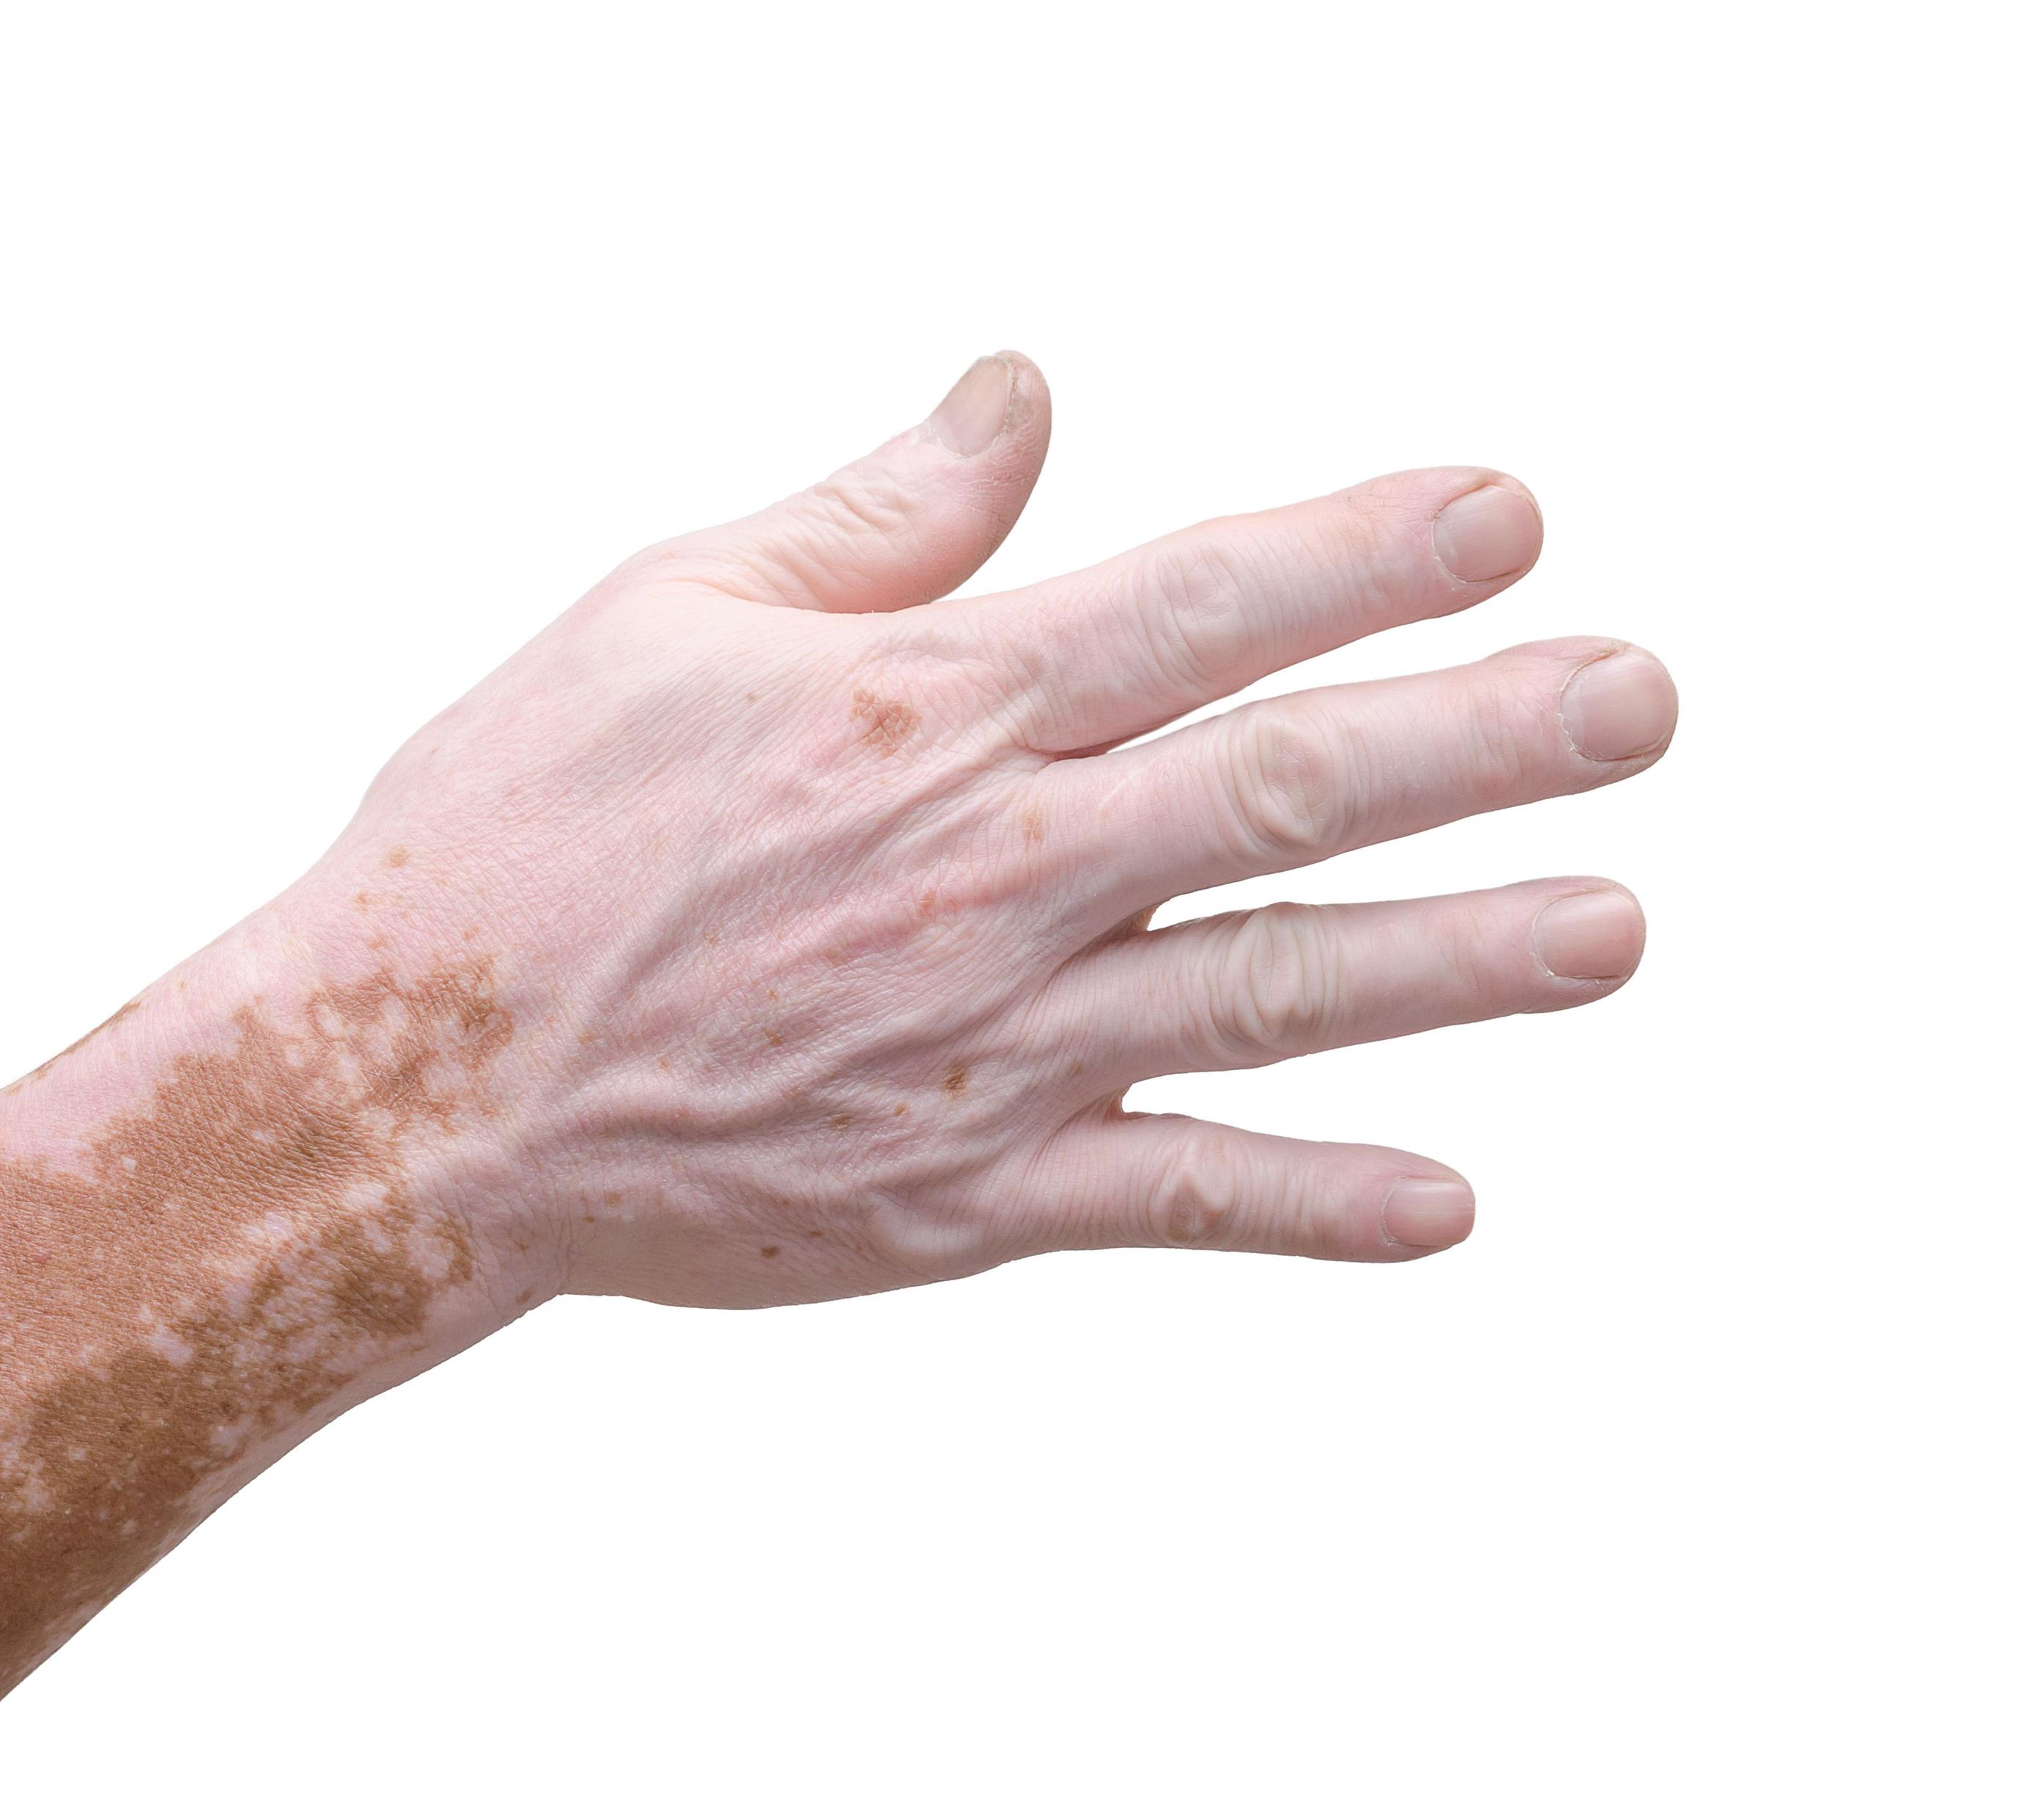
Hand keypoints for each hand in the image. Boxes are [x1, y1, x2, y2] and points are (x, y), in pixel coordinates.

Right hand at [286, 352, 1674, 1306]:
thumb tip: (1025, 393)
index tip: (1512, 511)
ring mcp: (983, 1042)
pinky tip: (1449, 1203)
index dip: (1365, 552)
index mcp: (917, 706)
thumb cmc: (517, 828)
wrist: (401, 1088)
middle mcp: (981, 867)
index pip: (1192, 603)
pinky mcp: (957, 1194)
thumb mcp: (667, 613)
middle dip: (1480, 734)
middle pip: (1279, 784)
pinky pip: (1169, 1197)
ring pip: (1266, 989)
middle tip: (1641, 698)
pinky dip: (1308, 1203)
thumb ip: (871, 513)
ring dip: (1455, 958)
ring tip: (1615, 927)